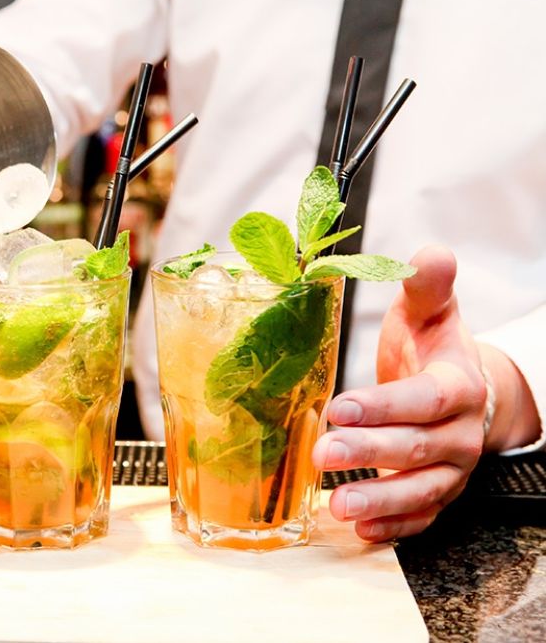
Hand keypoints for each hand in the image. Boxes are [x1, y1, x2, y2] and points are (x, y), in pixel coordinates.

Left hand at [312, 245, 486, 541]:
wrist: (462, 391)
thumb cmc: (433, 350)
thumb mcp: (429, 314)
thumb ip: (428, 287)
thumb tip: (431, 254)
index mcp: (457, 387)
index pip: (422, 400)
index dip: (383, 406)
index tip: (340, 407)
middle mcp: (459, 434)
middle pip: (416, 447)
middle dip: (370, 453)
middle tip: (323, 453)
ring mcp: (451, 469)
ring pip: (421, 491)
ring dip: (379, 500)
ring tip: (336, 505)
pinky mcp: (437, 495)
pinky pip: (421, 517)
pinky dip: (393, 526)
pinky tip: (358, 530)